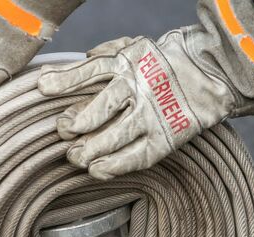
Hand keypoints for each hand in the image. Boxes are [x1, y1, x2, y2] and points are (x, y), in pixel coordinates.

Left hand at [37, 37, 208, 180]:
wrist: (211, 74)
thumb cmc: (162, 64)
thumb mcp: (133, 49)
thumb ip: (103, 55)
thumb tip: (73, 63)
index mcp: (128, 63)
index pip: (92, 70)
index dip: (66, 80)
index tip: (43, 87)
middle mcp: (140, 88)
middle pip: (103, 106)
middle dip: (78, 122)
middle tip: (65, 131)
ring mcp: (153, 114)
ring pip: (117, 135)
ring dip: (92, 149)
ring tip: (75, 157)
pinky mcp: (166, 138)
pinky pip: (137, 156)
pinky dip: (115, 166)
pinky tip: (96, 171)